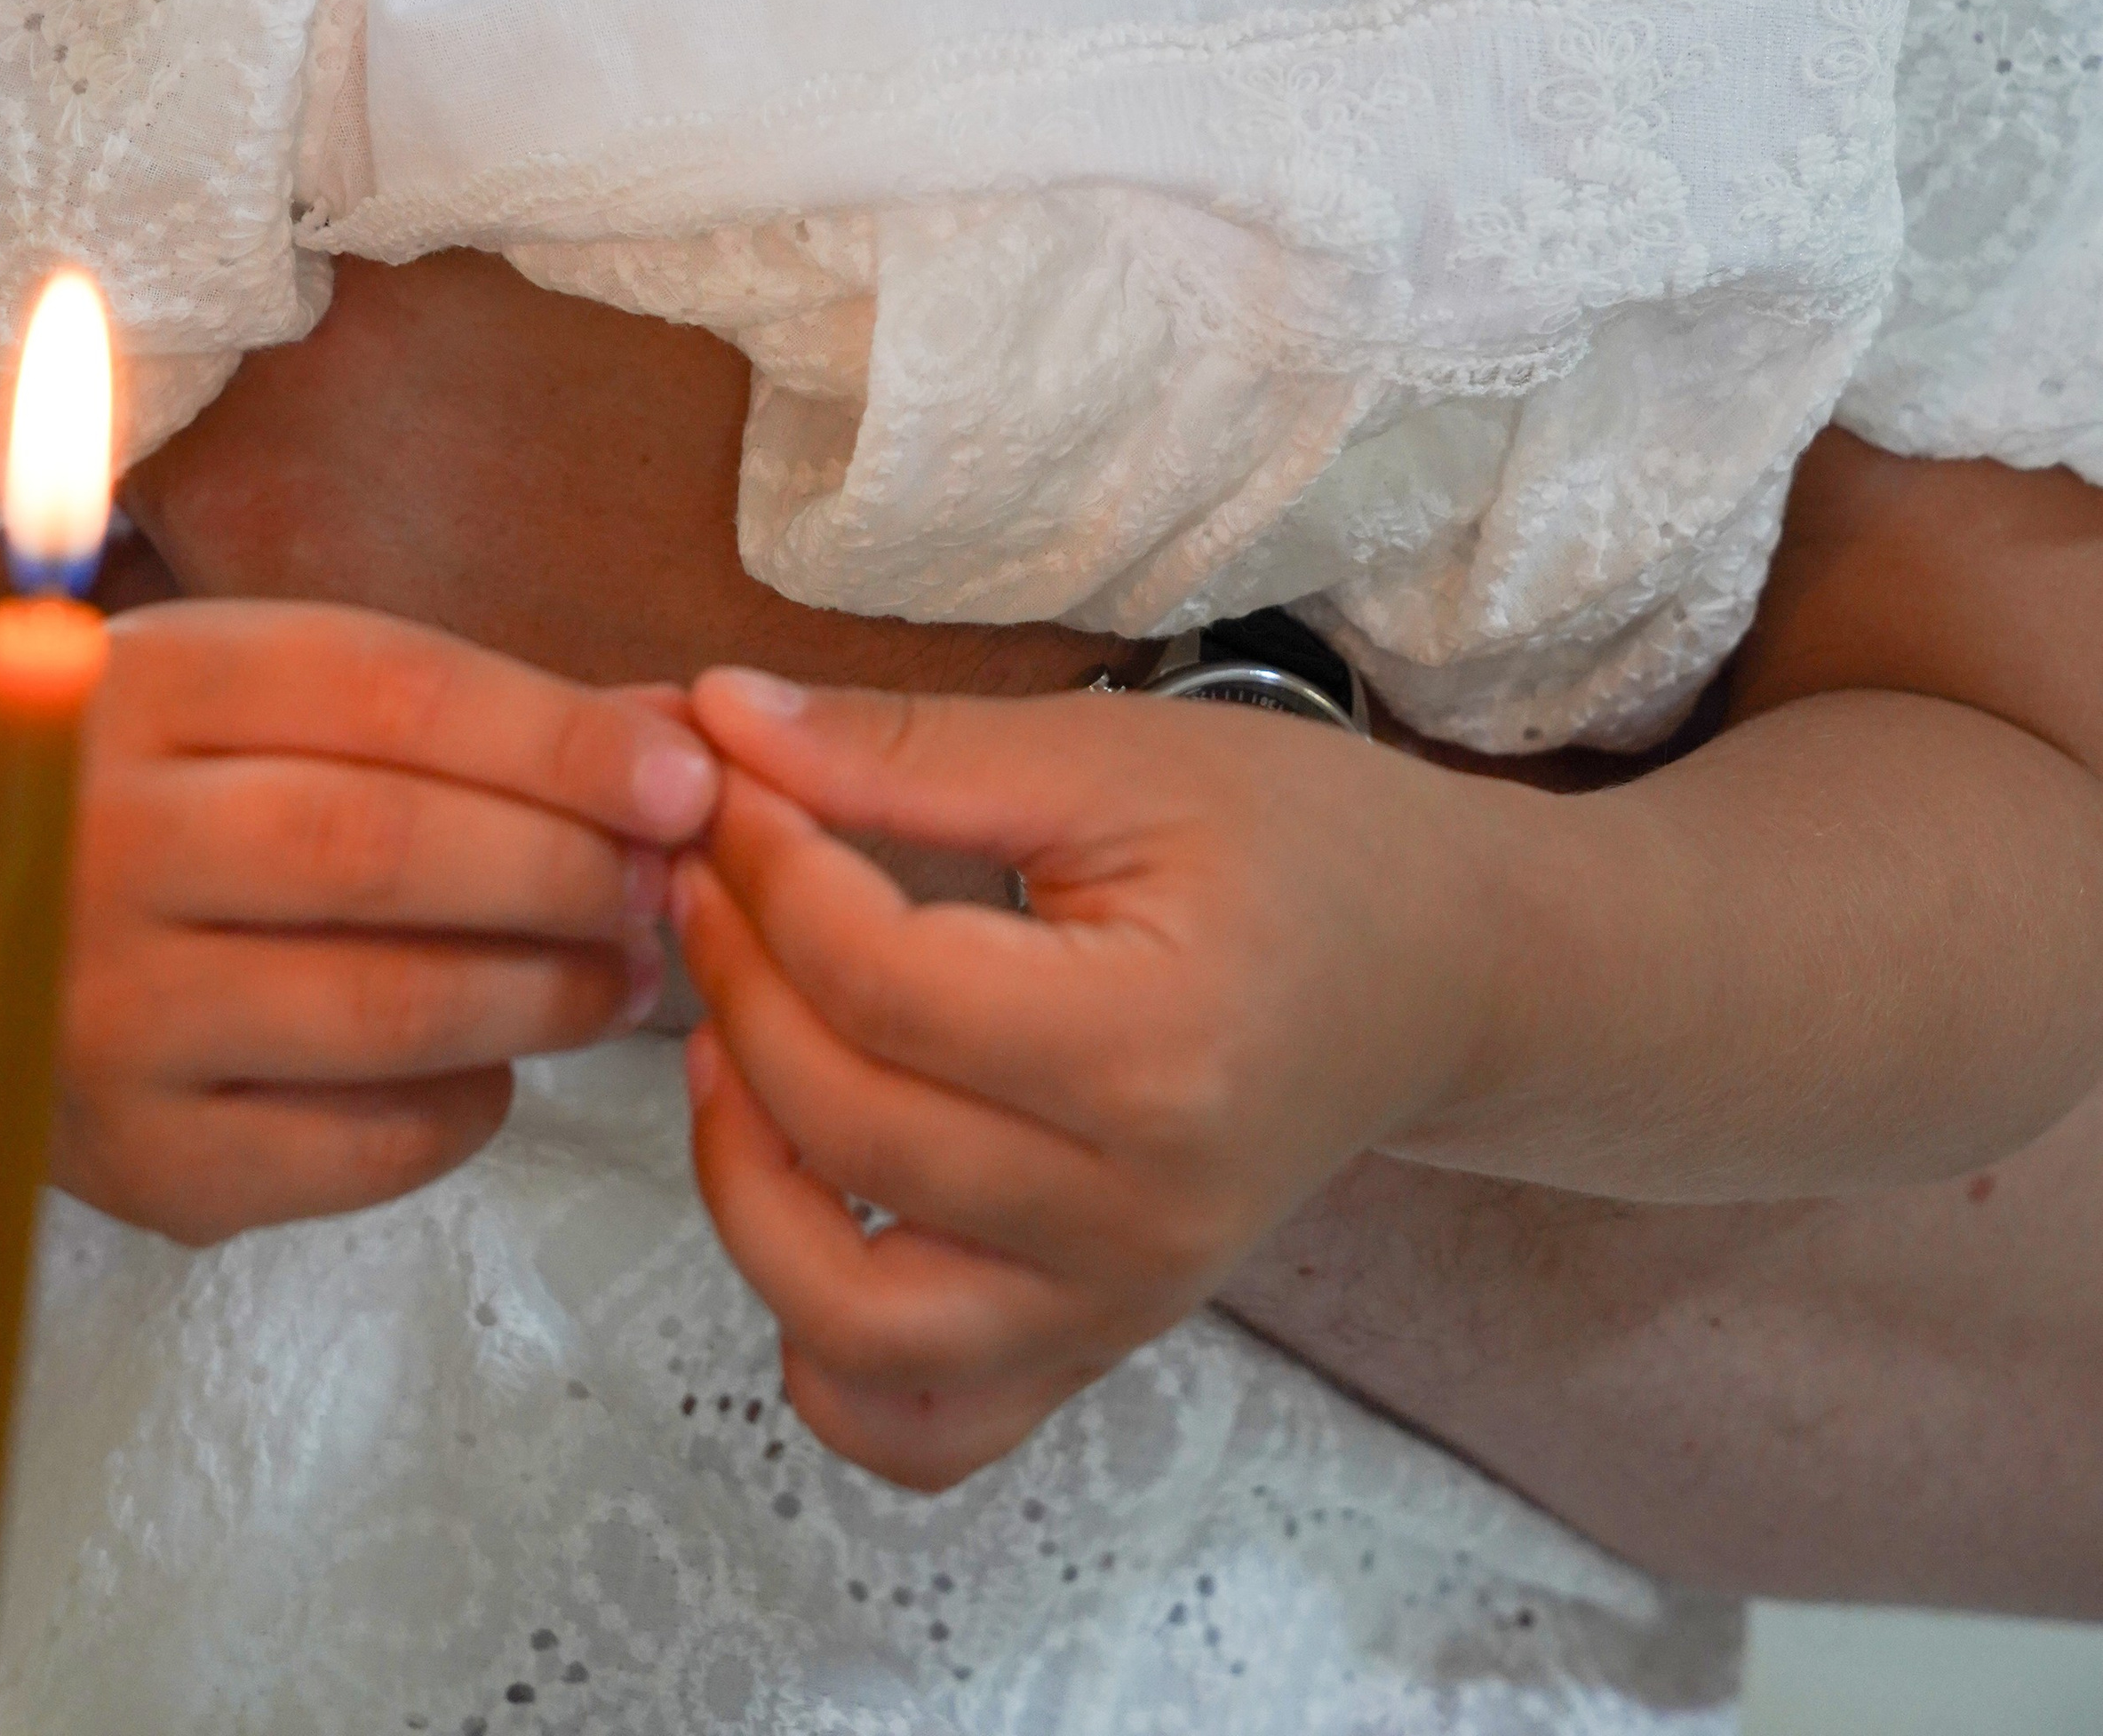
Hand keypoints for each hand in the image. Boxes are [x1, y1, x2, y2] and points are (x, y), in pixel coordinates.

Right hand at [51, 599, 717, 1243]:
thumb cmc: (168, 798)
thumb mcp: (278, 697)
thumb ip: (474, 711)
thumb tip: (688, 734)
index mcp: (151, 687)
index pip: (387, 695)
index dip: (559, 739)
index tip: (685, 778)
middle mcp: (101, 842)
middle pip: (386, 851)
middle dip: (567, 871)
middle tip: (667, 886)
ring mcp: (105, 1013)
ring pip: (385, 1010)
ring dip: (547, 994)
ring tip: (625, 975)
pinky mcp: (137, 1160)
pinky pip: (356, 1149)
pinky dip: (466, 1108)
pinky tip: (502, 1065)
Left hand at [674, 669, 1498, 1490]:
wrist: (1445, 970)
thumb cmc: (1299, 842)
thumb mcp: (1113, 756)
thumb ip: (907, 750)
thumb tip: (716, 724)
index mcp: (1153, 1050)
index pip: (881, 983)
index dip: (767, 868)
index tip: (730, 780)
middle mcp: (1136, 1217)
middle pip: (846, 1122)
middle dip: (732, 976)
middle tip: (707, 867)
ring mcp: (1117, 1306)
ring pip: (847, 1316)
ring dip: (739, 1176)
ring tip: (722, 1040)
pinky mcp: (1096, 1345)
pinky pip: (920, 1427)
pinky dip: (824, 1356)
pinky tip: (802, 1206)